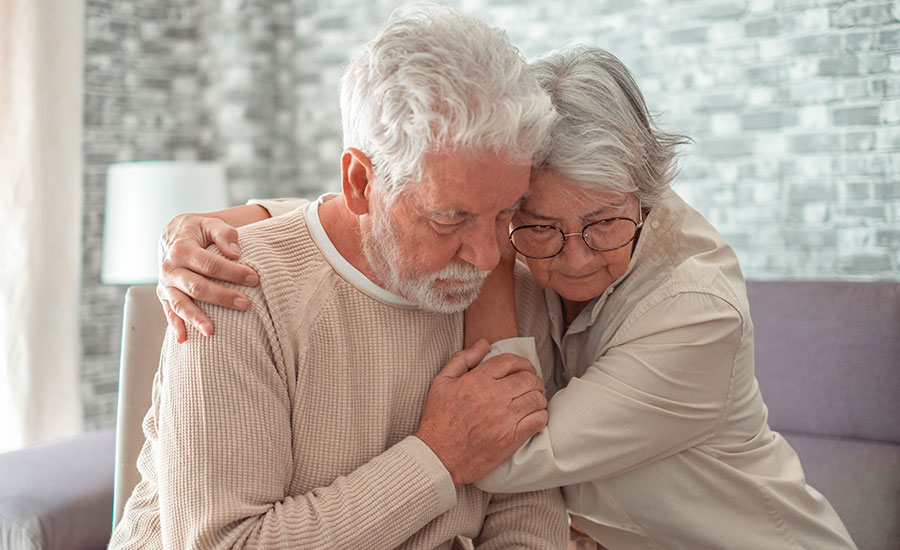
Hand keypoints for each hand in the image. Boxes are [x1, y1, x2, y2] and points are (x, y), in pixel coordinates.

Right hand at [157, 213, 259, 342]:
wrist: (173, 235)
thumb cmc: (198, 231)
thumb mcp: (210, 223)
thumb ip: (224, 233)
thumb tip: (235, 253)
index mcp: (182, 248)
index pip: (210, 264)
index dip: (232, 272)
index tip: (254, 278)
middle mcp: (170, 268)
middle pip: (197, 286)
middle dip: (222, 297)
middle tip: (245, 304)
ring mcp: (166, 284)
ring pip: (180, 304)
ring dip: (196, 318)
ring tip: (212, 332)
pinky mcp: (164, 295)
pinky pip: (168, 312)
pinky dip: (175, 326)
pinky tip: (184, 340)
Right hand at [415, 339, 547, 485]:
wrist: (437, 456)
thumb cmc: (438, 420)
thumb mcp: (441, 382)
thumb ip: (462, 359)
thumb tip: (484, 343)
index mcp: (477, 380)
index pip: (510, 362)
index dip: (522, 363)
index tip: (524, 369)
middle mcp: (493, 396)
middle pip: (528, 379)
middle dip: (533, 380)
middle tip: (531, 385)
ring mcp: (504, 418)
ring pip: (537, 399)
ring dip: (538, 398)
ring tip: (532, 401)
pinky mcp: (512, 438)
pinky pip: (538, 420)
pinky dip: (540, 416)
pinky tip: (533, 417)